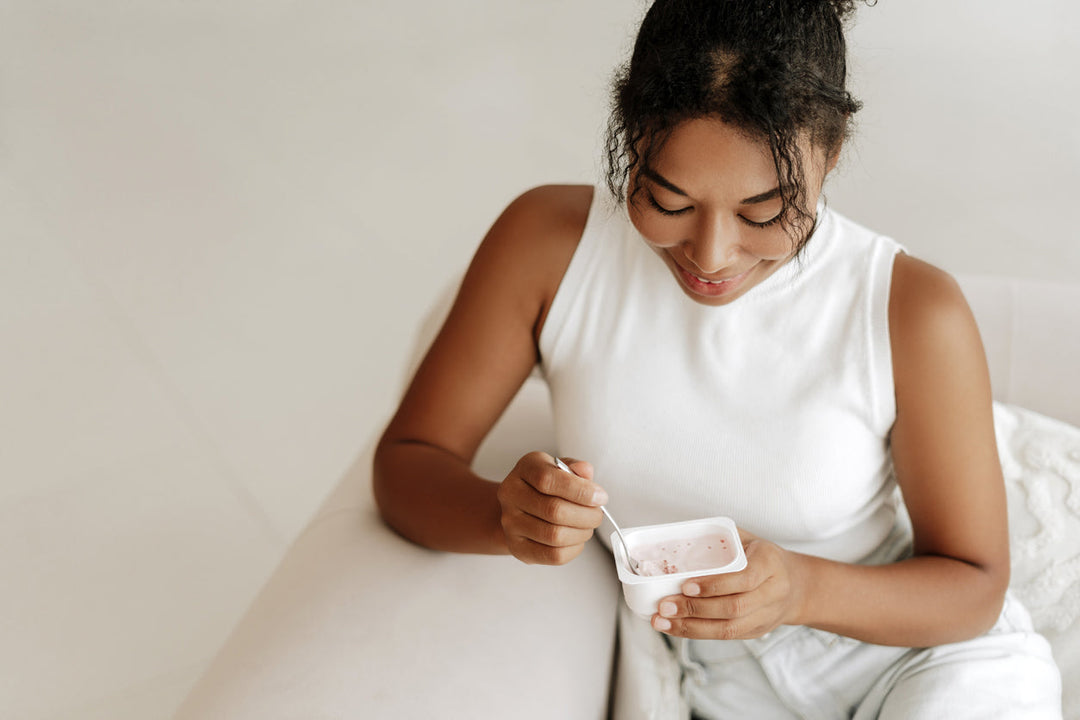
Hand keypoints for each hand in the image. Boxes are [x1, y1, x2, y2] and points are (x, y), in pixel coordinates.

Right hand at [497, 452, 607, 564]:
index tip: (600, 497)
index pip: (548, 480)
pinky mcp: (517, 547)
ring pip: (555, 536)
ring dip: (581, 533)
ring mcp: (511, 523)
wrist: (519, 506)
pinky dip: (573, 549)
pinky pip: (552, 555)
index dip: (580, 490)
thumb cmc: (544, 486)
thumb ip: (575, 468)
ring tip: (587, 527)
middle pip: (554, 510)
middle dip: (586, 515)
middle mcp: (511, 494)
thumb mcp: (560, 468)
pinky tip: (576, 539)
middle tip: (597, 515)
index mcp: (525, 469)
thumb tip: (586, 473)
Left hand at [650, 529, 806, 639]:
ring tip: (662, 621)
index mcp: (770, 563)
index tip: (685, 585)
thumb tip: (678, 535)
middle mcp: (773, 592)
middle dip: (694, 609)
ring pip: (728, 628)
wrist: (797, 586)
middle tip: (664, 606)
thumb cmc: (763, 556)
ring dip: (691, 627)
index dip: (714, 585)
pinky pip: (726, 636)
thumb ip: (721, 538)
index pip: (744, 579)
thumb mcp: (748, 539)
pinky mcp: (756, 631)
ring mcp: (766, 616)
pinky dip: (697, 633)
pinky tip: (675, 627)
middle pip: (733, 608)